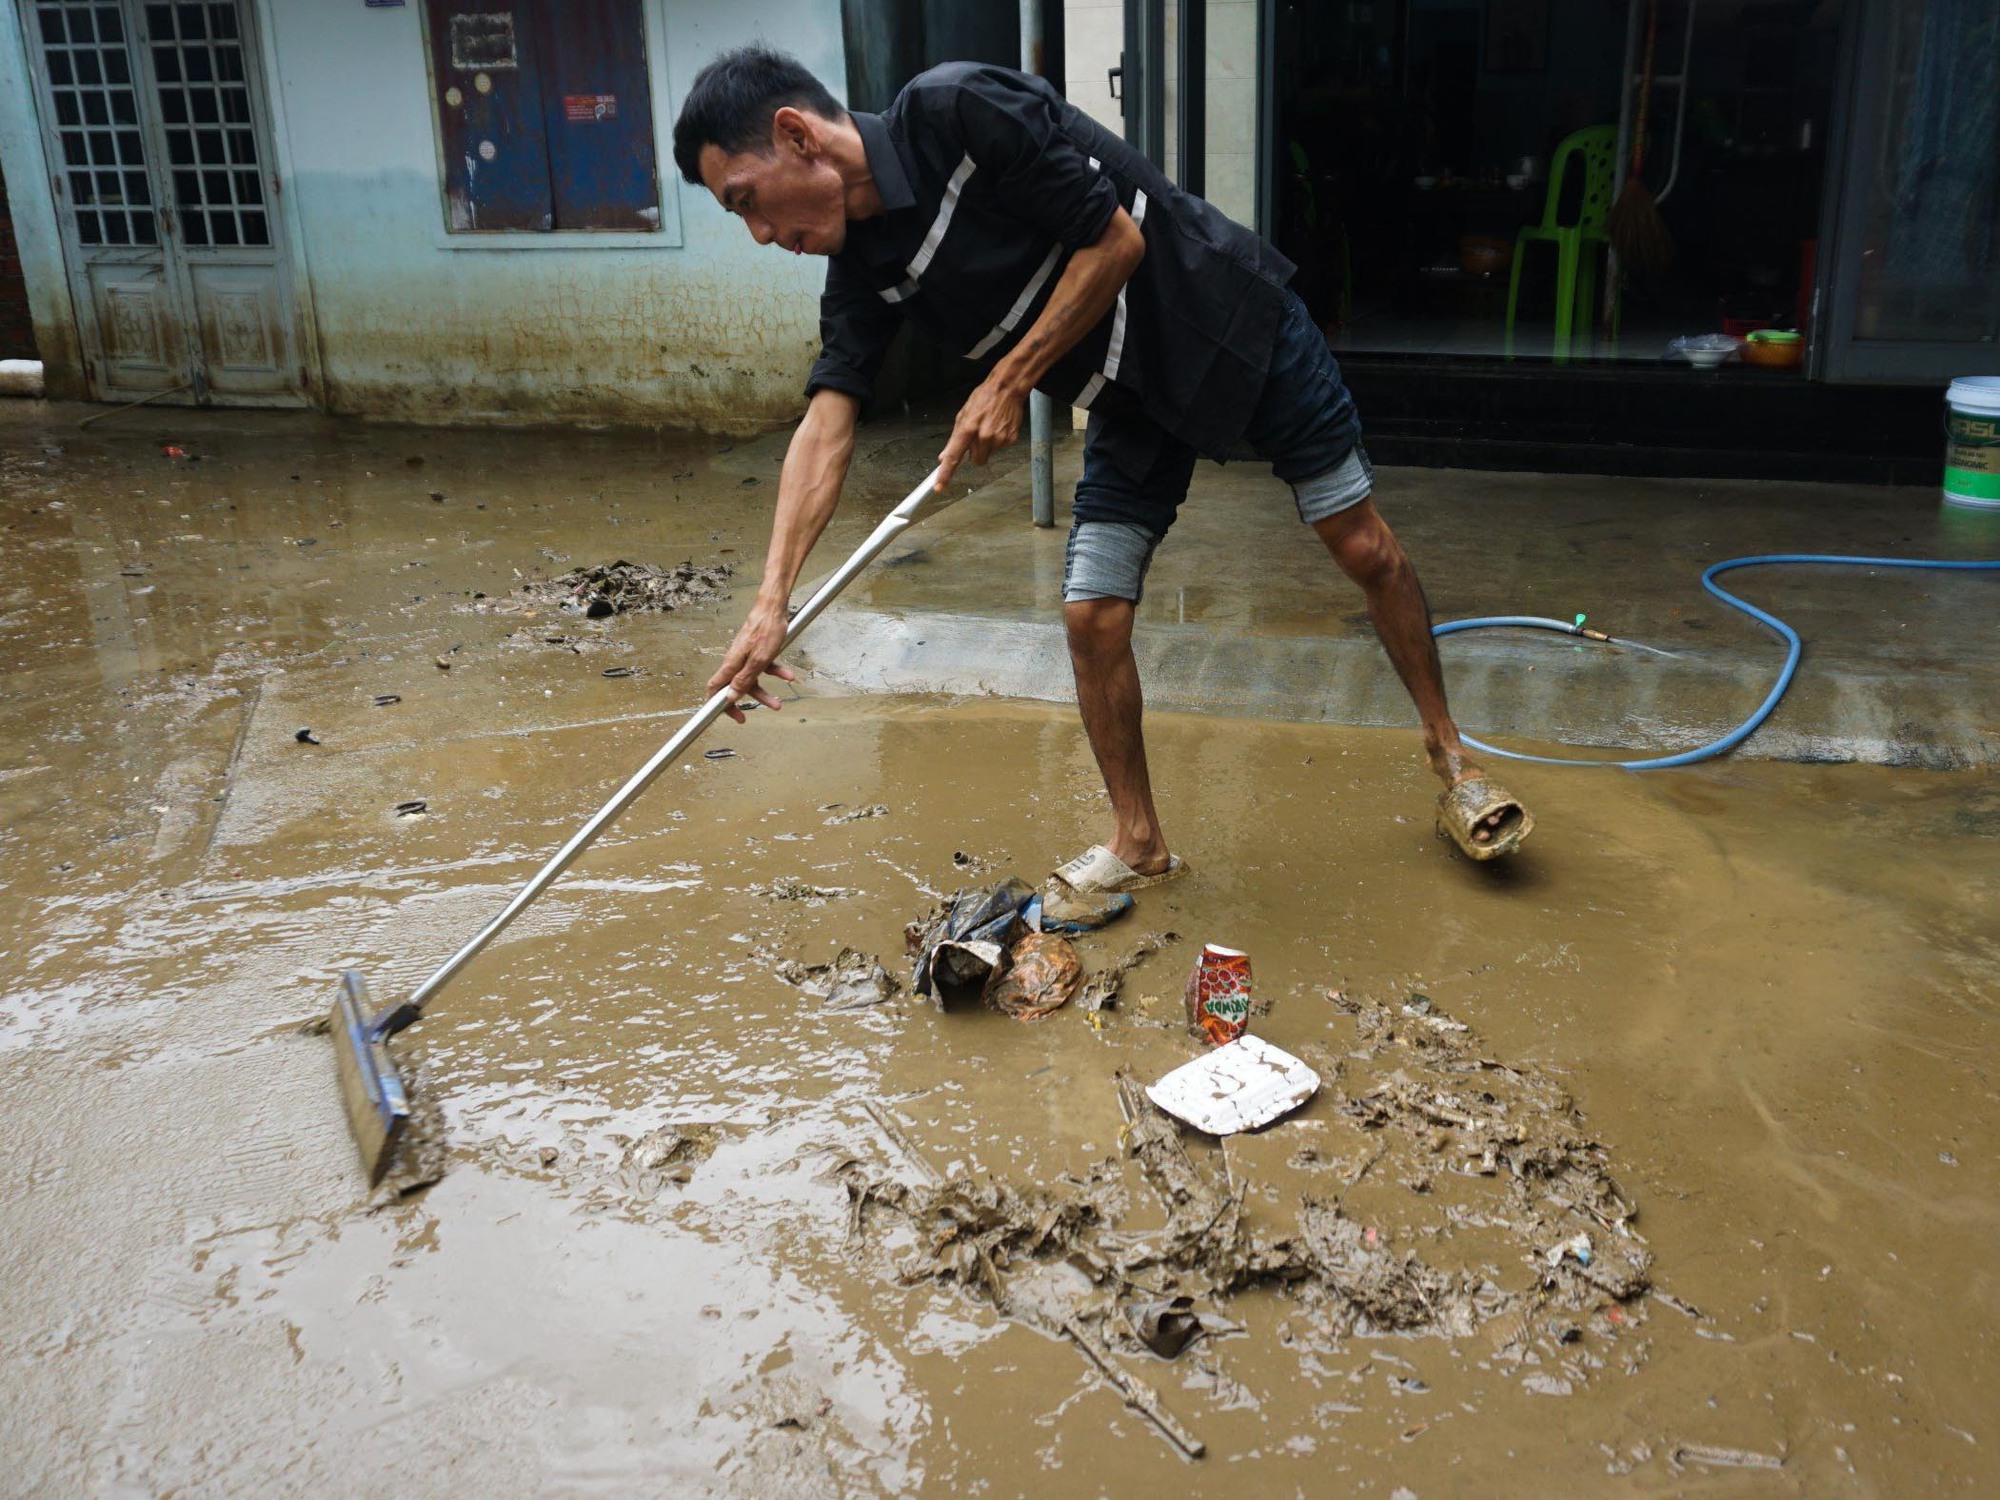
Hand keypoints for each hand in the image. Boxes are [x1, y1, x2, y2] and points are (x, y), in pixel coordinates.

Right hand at [707, 599, 796, 723]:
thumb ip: (744, 680)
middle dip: (743, 702)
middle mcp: (735, 660)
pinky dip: (775, 672)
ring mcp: (746, 655)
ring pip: (752, 678)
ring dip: (764, 691)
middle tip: (745, 718)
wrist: (774, 606)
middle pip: (735, 686)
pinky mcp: (757, 649)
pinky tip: (788, 675)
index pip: (715, 688)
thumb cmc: (766, 629)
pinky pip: (763, 665)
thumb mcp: (758, 661)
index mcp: (731, 664)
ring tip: (778, 704)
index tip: (724, 715)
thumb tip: (730, 697)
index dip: (716, 704)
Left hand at [935, 374, 1026, 490]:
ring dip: (987, 446)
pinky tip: (999, 427)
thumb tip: (943, 457)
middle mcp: (983, 436)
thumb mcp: (963, 415)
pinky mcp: (1010, 440)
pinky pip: (1000, 449)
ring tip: (990, 427)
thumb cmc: (984, 398)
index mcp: (968, 428)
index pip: (954, 456)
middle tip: (978, 436)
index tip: (939, 486)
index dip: (946, 473)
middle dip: (975, 453)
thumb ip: (954, 438)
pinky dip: (998, 441)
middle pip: (976, 460)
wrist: (1007, 389)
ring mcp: (998, 439)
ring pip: (988, 455)